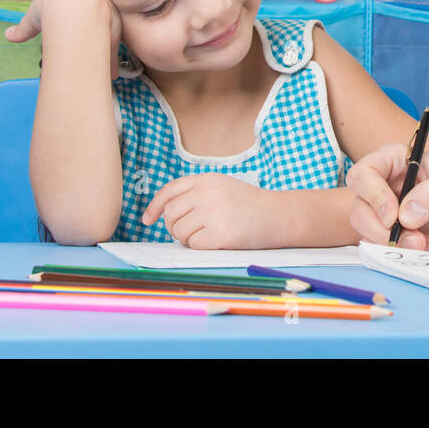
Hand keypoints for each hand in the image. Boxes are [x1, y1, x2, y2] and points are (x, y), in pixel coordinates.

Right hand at [4, 0, 122, 79]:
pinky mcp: (114, 26)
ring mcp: (107, 14)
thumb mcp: (33, 17)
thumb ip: (24, 28)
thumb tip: (7, 36)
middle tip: (92, 61)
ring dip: (104, 57)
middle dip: (95, 45)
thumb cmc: (49, 5)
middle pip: (95, 29)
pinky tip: (110, 74)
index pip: (78, 17)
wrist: (69, 2)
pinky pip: (113, 46)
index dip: (75, 31)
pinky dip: (110, 61)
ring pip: (106, 39)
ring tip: (105, 75)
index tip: (74, 42)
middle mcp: (95, 5)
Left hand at [142, 174, 285, 249]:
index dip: (155, 206)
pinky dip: (202, 247)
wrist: (280, 215)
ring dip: (189, 239)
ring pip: (179, 232)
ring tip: (209, 235)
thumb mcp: (223, 188)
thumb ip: (197, 194)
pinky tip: (219, 241)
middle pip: (171, 214)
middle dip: (175, 227)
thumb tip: (165, 214)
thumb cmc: (251, 205)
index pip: (170, 191)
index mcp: (207, 180)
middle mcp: (207, 193)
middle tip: (190, 233)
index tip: (148, 220)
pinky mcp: (220, 234)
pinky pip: (194, 245)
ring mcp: (213, 212)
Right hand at [346, 145, 428, 252]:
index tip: (392, 216)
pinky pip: (399, 255)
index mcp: (397, 164)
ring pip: (375, 239)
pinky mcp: (405, 242)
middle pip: (360, 212)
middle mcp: (389, 191)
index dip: (371, 195)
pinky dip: (422, 255)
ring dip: (404, 247)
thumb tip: (406, 216)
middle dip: (383, 232)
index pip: (363, 174)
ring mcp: (395, 220)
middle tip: (414, 240)